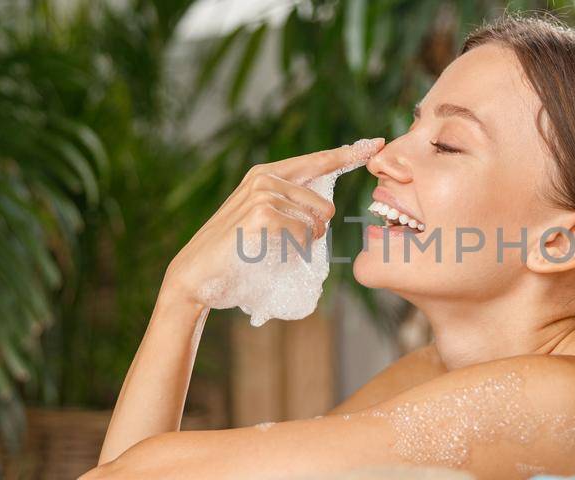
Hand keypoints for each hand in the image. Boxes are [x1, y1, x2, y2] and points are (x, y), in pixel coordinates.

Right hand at [160, 139, 383, 305]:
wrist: (196, 273)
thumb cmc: (233, 252)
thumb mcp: (263, 219)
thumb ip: (288, 206)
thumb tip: (324, 210)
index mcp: (266, 173)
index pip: (318, 160)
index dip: (349, 154)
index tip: (377, 143)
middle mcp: (265, 177)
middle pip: (324, 203)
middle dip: (317, 230)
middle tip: (287, 245)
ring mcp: (263, 193)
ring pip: (315, 221)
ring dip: (303, 243)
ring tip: (273, 248)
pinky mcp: (263, 214)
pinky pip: (302, 235)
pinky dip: (293, 250)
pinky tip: (267, 251)